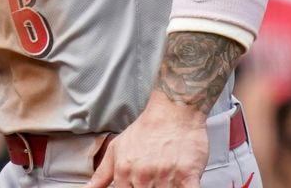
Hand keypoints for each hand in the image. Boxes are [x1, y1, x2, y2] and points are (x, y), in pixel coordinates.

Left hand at [85, 92, 208, 187]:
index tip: (138, 185)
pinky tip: (182, 183)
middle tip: (153, 179)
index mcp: (124, 171)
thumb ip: (102, 175)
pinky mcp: (188, 174)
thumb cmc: (148, 129)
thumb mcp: (117, 148)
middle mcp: (143, 175)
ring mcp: (166, 175)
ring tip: (166, 178)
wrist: (173, 109)